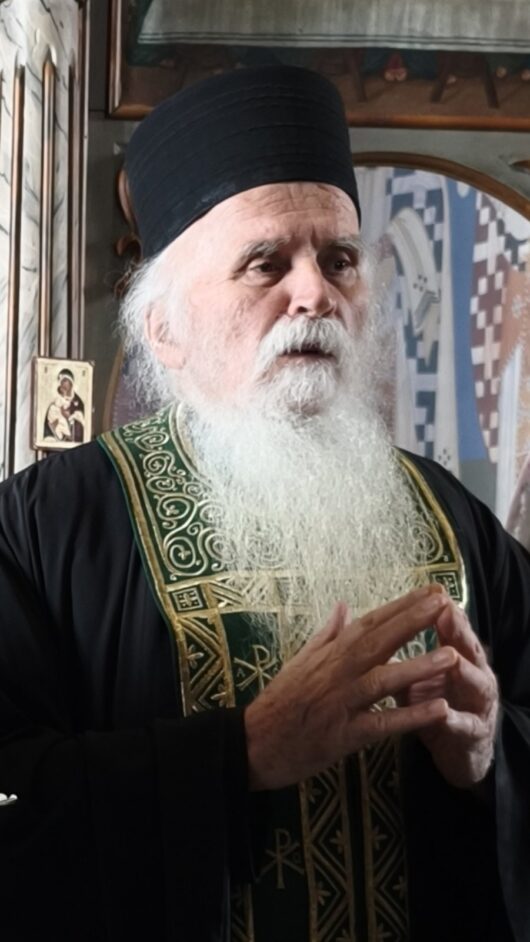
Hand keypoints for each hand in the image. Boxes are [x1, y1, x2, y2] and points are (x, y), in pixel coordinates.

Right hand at [245, 585, 454, 789]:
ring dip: (418, 667)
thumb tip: (343, 605)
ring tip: (451, 654)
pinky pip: (381, 724)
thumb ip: (326, 634)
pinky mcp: (343, 735)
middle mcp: (336, 672)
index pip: (369, 622)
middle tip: (444, 602)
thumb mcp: (299, 661)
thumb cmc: (278, 703)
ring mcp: (340, 703)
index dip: (401, 605)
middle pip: (379, 641)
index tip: (429, 590)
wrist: (252, 744)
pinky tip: (437, 709)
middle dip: (413, 620)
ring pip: (383, 679)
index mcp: (329, 654)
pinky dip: (409, 717)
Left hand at [406, 599, 498, 787]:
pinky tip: (443, 712)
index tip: (431, 590)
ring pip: (474, 683)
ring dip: (463, 670)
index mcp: (459, 657)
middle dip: (457, 630)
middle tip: (447, 611)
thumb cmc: (433, 706)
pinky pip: (463, 725)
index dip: (441, 611)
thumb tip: (376, 620)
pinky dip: (453, 719)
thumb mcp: (415, 674)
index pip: (451, 628)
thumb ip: (400, 649)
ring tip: (451, 657)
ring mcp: (478, 704)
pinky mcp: (473, 733)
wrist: (458, 752)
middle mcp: (474, 675)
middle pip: (467, 648)